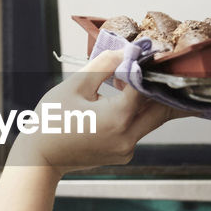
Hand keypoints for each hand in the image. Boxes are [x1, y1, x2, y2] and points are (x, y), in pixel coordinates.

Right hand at [8, 51, 181, 174]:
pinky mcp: (123, 154)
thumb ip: (104, 65)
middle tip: (170, 71)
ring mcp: (126, 150)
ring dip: (148, 101)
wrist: (40, 158)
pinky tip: (122, 100)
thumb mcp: (75, 85)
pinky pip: (137, 130)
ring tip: (137, 81)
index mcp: (118, 119)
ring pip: (151, 120)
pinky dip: (135, 114)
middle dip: (163, 89)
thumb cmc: (51, 121)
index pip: (146, 88)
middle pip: (161, 110)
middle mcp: (128, 138)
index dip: (147, 68)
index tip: (148, 53)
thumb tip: (125, 52)